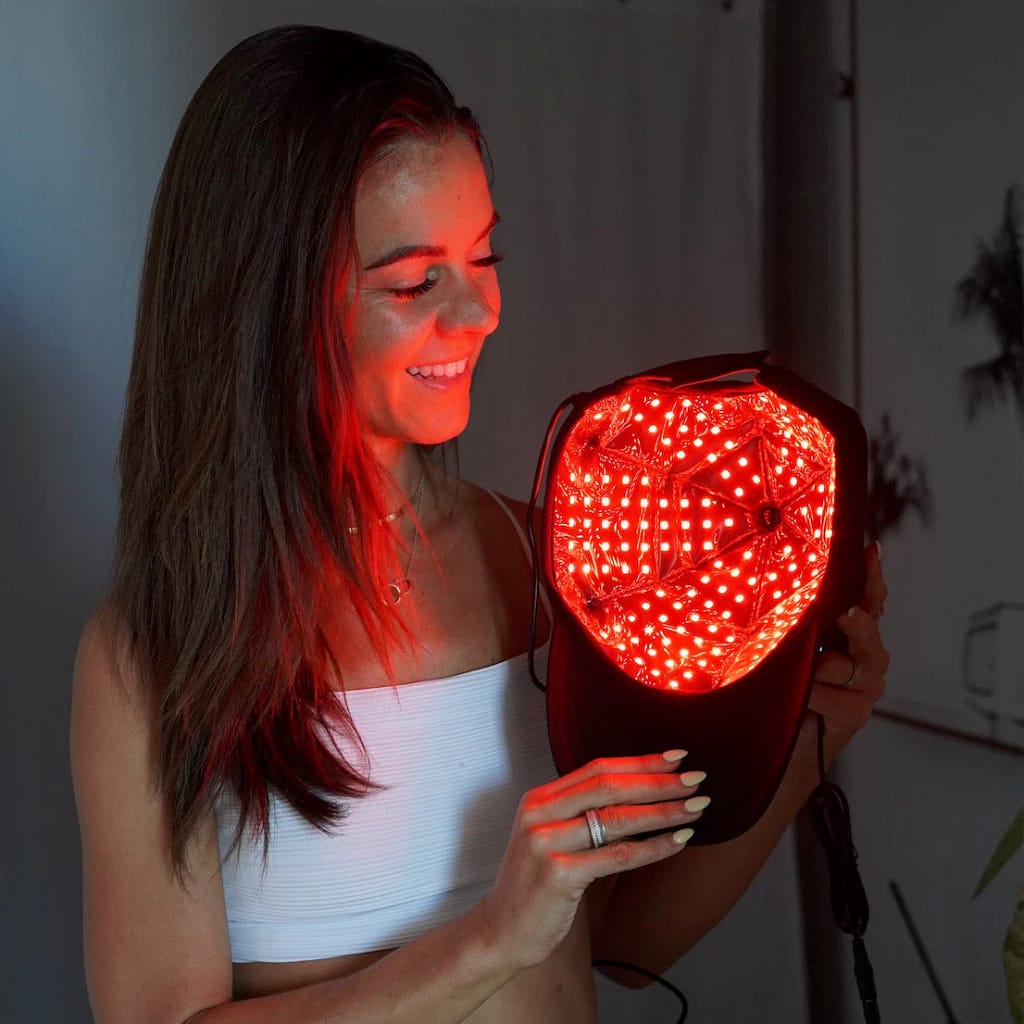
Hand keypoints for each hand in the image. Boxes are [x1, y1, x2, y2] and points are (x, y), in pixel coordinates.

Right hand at [472, 751, 708, 970]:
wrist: (499, 933)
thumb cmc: (532, 888)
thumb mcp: (548, 839)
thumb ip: (579, 815)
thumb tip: (638, 797)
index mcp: (539, 799)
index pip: (597, 768)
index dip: (640, 761)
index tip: (676, 757)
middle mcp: (540, 813)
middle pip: (610, 786)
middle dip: (658, 781)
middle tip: (695, 779)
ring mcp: (546, 842)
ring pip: (618, 818)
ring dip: (664, 812)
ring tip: (695, 808)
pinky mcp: (558, 873)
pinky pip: (617, 856)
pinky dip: (653, 847)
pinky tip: (678, 842)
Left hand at [799, 540, 889, 766]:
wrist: (782, 746)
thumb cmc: (784, 692)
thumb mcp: (789, 651)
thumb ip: (799, 626)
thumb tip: (778, 586)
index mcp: (852, 637)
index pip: (869, 601)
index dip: (871, 577)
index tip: (872, 551)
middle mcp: (866, 659)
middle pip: (868, 629)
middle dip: (857, 622)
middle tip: (845, 615)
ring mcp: (865, 687)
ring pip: (849, 664)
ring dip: (821, 668)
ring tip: (804, 676)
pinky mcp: (856, 714)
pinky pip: (833, 695)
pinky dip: (814, 695)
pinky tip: (802, 699)